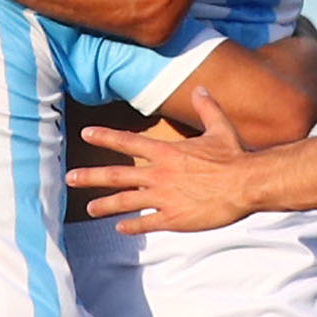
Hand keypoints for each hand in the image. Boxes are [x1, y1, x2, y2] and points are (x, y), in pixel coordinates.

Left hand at [69, 87, 261, 231]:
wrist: (246, 184)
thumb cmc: (235, 156)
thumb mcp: (220, 128)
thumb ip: (206, 108)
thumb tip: (200, 88)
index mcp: (167, 152)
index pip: (128, 142)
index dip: (105, 136)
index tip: (86, 134)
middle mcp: (159, 174)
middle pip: (117, 175)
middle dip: (91, 176)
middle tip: (70, 178)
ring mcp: (164, 198)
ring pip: (126, 202)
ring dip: (105, 205)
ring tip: (90, 208)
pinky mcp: (174, 219)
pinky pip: (146, 224)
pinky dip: (132, 226)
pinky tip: (121, 229)